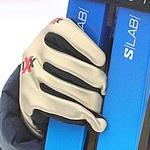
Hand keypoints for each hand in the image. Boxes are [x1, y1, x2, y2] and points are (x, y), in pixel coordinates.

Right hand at [19, 17, 107, 137]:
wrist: (33, 78)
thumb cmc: (65, 56)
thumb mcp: (73, 42)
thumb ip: (90, 45)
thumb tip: (121, 61)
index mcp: (52, 29)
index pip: (72, 35)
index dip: (90, 50)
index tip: (102, 62)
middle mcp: (36, 48)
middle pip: (73, 67)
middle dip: (96, 80)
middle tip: (105, 88)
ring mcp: (29, 73)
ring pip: (69, 90)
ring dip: (90, 102)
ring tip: (100, 106)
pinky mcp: (27, 96)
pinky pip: (58, 107)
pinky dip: (79, 115)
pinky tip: (92, 119)